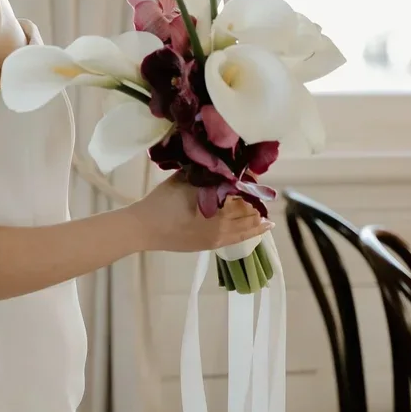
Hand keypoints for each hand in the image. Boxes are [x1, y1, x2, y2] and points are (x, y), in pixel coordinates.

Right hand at [128, 173, 272, 253]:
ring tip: (266, 218)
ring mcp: (216, 239)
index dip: (249, 187)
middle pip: (246, 215)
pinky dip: (248, 234)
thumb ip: (205, 175)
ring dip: (255, 222)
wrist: (144, 228)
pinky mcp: (208, 245)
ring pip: (244, 231)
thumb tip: (222, 166)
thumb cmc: (163, 202)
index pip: (242, 198)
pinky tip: (256, 230)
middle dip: (254, 204)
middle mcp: (222, 228)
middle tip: (259, 192)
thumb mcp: (185, 181)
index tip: (253, 176)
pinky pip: (235, 240)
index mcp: (217, 211)